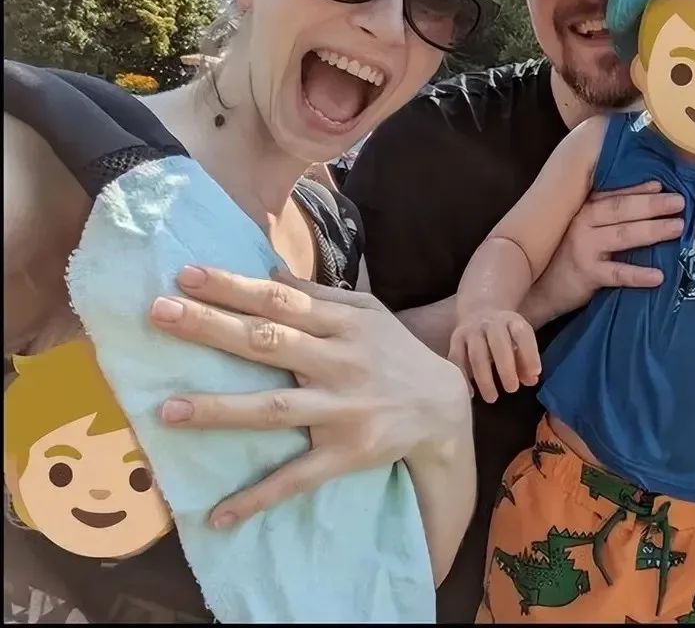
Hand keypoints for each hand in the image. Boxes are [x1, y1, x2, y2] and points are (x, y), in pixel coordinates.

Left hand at [148, 265, 469, 527]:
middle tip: (158, 313)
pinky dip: (259, 496)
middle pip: (268, 342)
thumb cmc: (396, 352)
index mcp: (342, 325)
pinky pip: (298, 477)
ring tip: (168, 410)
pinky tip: (218, 514)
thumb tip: (270, 273)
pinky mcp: (347, 453)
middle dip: (211, 327)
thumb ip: (321, 294)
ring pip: (275, 410)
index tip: (186, 275)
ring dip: (221, 411)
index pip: (280, 300)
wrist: (443, 407)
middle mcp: (339, 363)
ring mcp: (341, 410)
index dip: (234, 287)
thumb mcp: (368, 312)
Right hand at [448, 310, 539, 403]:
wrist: (477, 312)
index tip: (535, 373)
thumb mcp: (519, 340)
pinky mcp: (456, 339)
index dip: (529, 353)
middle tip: (512, 389)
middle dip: (506, 369)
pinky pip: (457, 359)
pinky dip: (463, 378)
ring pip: (476, 354)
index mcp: (512, 321)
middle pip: (498, 345)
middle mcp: (491, 323)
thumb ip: (526, 360)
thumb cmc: (503, 335)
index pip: (522, 334)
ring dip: (484, 378)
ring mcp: (471, 331)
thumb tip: (531, 380)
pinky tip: (471, 392)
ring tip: (492, 397)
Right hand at [525, 181, 683, 325]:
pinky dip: (638, 275)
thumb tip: (644, 200)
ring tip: (678, 228)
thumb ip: (603, 216)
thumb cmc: (565, 256)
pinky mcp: (586, 274)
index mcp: (583, 209)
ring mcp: (583, 248)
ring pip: (623, 235)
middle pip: (621, 210)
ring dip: (653, 230)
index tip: (663, 183)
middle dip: (653, 204)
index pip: (613, 194)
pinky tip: (659, 276)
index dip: (638, 188)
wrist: (539, 290)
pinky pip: (617, 273)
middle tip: (680, 202)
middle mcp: (582, 223)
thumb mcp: (580, 229)